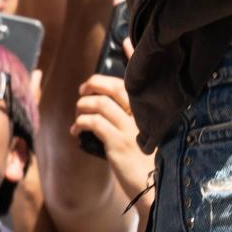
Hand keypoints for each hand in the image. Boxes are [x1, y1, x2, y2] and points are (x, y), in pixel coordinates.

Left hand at [72, 69, 152, 210]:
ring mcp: (131, 128)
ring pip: (101, 103)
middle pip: (115, 85)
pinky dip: (81, 122)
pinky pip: (94, 123)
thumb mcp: (145, 139)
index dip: (133, 56)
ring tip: (78, 114)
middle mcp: (143, 114)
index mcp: (151, 110)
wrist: (155, 189)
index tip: (125, 41)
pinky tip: (76, 130)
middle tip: (83, 89)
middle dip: (94, 83)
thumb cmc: (149, 165)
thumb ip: (132, 122)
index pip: (140, 78)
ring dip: (83, 105)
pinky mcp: (118, 143)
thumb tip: (110, 114)